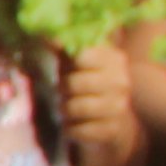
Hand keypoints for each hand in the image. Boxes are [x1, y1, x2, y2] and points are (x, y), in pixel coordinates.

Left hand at [58, 34, 137, 165]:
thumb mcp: (77, 65)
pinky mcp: (112, 130)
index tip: (64, 70)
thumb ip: (63, 49)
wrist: (112, 121)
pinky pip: (78, 130)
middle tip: (62, 93)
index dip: (65, 65)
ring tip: (66, 109)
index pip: (80, 56)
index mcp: (113, 59)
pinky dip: (70, 129)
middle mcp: (120, 81)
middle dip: (61, 90)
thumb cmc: (87, 86)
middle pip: (73, 83)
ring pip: (74, 107)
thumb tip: (45, 35)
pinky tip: (74, 125)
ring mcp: (119, 106)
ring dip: (64, 110)